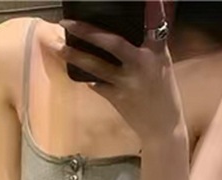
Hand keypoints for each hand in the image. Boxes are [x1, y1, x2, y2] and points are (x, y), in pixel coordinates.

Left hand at [53, 0, 184, 144]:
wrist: (163, 127)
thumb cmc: (163, 93)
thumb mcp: (162, 64)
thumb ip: (146, 47)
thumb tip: (126, 30)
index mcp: (157, 51)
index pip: (153, 22)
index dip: (151, 8)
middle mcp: (142, 64)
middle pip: (111, 43)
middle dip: (87, 31)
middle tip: (67, 23)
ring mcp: (127, 82)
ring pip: (96, 66)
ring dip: (74, 56)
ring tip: (58, 47)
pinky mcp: (117, 99)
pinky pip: (96, 84)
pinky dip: (86, 77)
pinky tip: (75, 71)